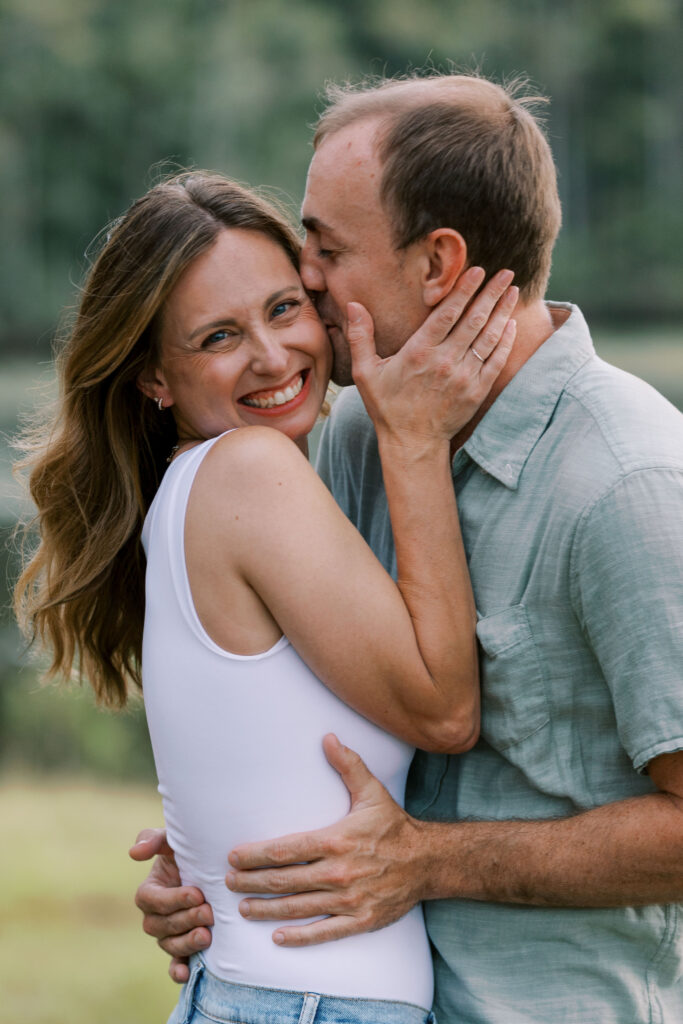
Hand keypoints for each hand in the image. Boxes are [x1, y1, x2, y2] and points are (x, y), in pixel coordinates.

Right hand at [129, 827, 213, 982]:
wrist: (210, 868)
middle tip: (208, 912)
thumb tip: (134, 853)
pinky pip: (174, 965)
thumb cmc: (187, 852)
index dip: (173, 899)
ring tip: (207, 936)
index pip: (152, 900)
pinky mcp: (182, 949)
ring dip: (186, 943)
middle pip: (162, 925)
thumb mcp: (171, 840)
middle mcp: (154, 917)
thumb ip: (152, 839)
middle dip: (185, 920)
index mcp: (148, 892)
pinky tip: (187, 974)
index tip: (197, 893)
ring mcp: (167, 935)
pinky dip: (178, 971)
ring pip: (170, 945)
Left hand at [226, 735, 426, 946]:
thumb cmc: (394, 826)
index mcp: (336, 840)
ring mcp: (350, 900)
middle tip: (229, 883)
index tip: (234, 857)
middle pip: (285, 880)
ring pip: (298, 908)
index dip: (256, 855)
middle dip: (252, 883)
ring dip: (267, 909)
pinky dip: (299, 937)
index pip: (286, 850)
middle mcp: (339, 872)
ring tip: (243, 908)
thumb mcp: (372, 791)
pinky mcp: (361, 921)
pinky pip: (324, 932)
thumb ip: (348, 765)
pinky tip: (277, 937)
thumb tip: (327, 737)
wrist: (429, 861)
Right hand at [348, 267, 516, 448]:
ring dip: (502, 311)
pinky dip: (505, 340)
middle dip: (491, 292)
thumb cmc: (388, 407)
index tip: (477, 270)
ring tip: (512, 290)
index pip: (447, 313)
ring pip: (488, 336)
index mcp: (419, 352)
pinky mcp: (477, 391)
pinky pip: (496, 360)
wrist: (413, 442)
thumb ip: (360, 337)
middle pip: (474, 319)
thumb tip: (353, 304)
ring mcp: (464, 376)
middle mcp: (445, 361)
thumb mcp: (365, 373)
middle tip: (506, 272)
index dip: (464, 289)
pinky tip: (511, 324)